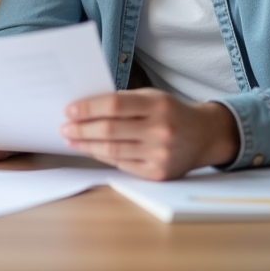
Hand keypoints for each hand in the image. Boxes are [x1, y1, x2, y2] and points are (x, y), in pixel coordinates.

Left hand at [61, 89, 238, 180]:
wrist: (204, 136)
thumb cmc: (170, 112)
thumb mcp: (152, 97)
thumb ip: (123, 101)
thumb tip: (85, 109)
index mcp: (158, 105)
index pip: (114, 105)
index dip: (88, 108)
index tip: (69, 110)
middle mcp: (161, 130)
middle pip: (110, 130)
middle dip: (82, 129)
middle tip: (65, 127)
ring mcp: (160, 154)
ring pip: (113, 151)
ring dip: (86, 145)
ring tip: (72, 139)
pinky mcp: (158, 173)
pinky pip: (122, 164)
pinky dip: (102, 156)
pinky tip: (91, 149)